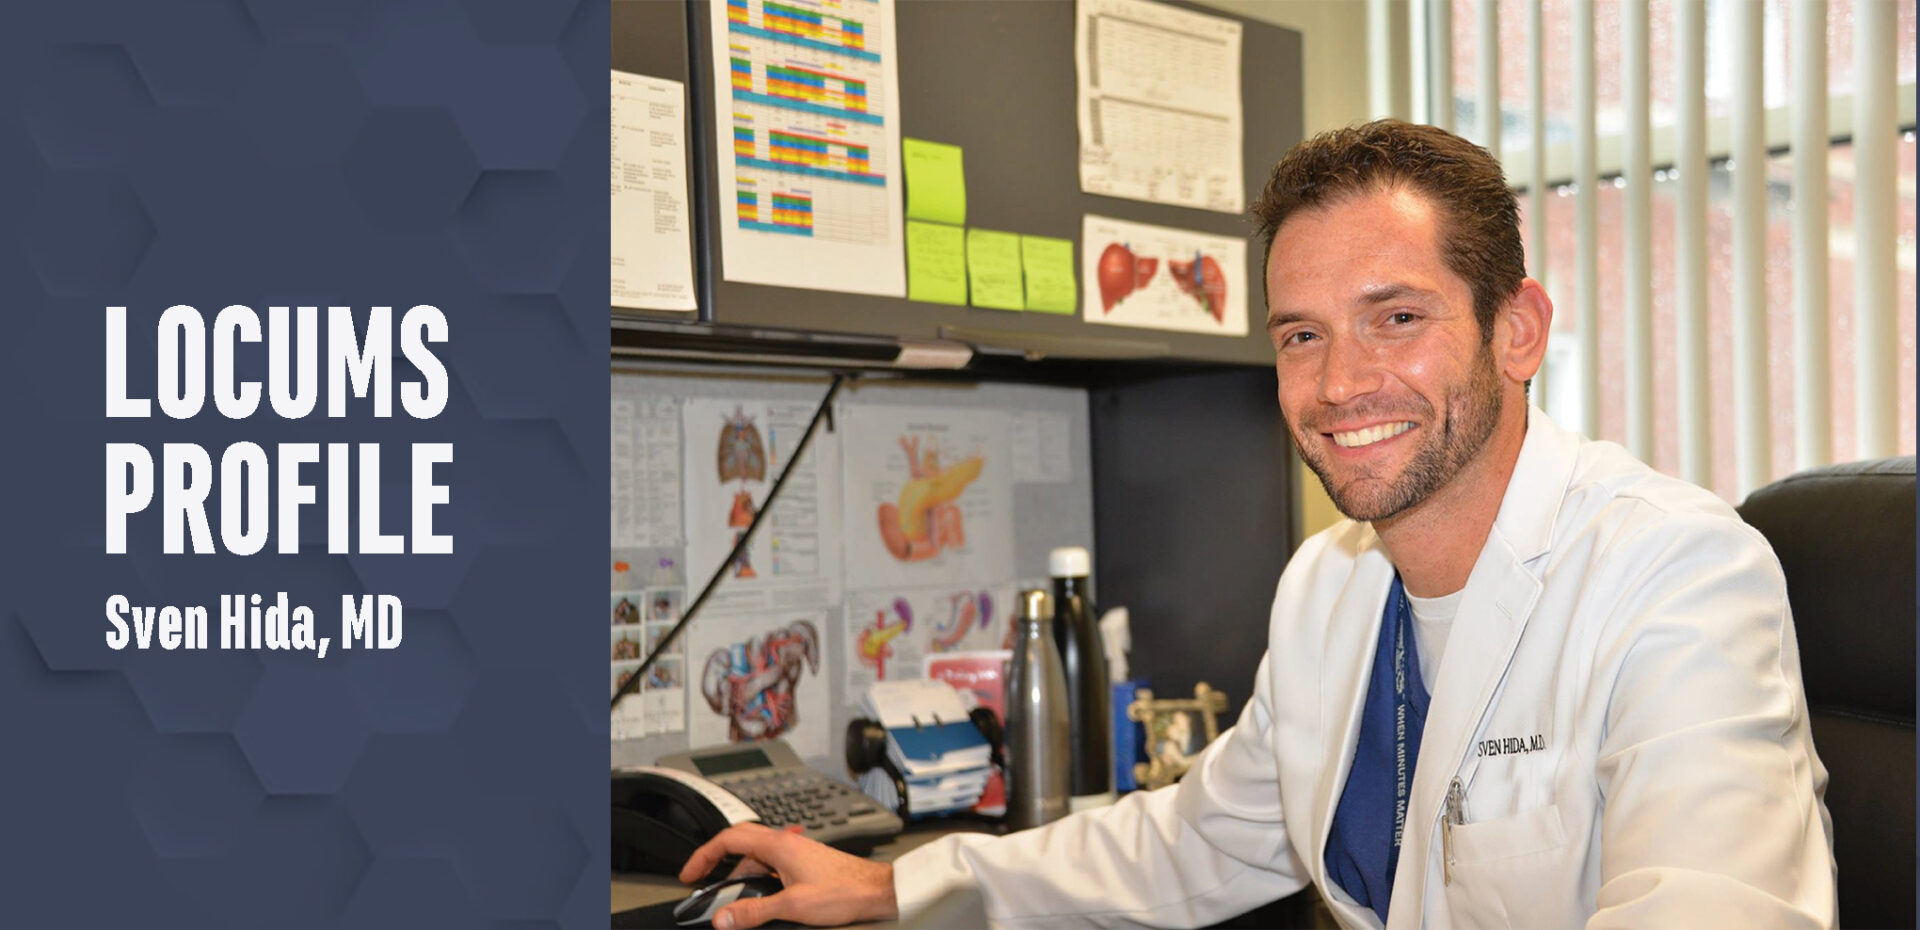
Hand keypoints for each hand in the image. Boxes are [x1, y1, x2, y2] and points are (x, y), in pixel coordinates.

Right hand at [678, 823, 897, 928]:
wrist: (876, 890)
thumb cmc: (844, 891)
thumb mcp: (793, 906)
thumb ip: (754, 912)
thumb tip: (724, 917)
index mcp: (778, 845)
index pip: (729, 839)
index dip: (703, 855)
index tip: (689, 873)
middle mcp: (785, 843)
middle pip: (738, 842)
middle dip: (715, 859)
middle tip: (699, 878)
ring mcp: (794, 851)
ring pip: (754, 855)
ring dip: (736, 872)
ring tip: (726, 897)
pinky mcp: (802, 861)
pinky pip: (769, 863)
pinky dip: (754, 877)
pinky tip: (756, 896)